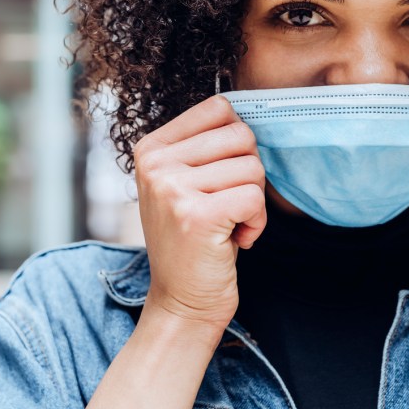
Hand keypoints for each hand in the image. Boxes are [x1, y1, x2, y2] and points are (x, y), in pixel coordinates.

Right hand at [134, 95, 266, 330]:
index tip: (221, 178)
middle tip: (230, 205)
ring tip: (229, 224)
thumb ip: (207, 145)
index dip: (237, 144)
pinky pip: (255, 197)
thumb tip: (246, 111)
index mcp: (151, 147)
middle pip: (241, 135)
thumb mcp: (187, 182)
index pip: (220, 108)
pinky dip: (257, 222)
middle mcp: (155, 163)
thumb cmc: (196, 239)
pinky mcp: (195, 215)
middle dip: (250, 173)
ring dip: (254, 202)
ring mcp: (171, 188)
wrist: (183, 300)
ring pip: (253, 167)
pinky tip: (236, 239)